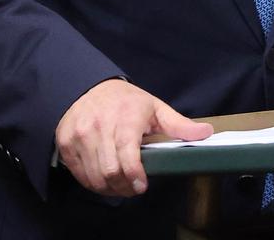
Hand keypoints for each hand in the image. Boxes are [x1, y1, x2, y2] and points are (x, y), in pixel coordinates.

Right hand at [55, 79, 212, 195]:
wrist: (87, 86)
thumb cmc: (125, 100)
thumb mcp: (154, 107)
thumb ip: (179, 125)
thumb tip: (206, 133)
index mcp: (125, 117)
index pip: (127, 154)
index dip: (135, 175)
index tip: (142, 185)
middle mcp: (100, 126)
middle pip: (110, 171)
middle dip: (124, 186)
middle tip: (133, 186)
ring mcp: (81, 135)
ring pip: (94, 177)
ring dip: (109, 187)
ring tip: (120, 183)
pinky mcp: (66, 144)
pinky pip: (79, 175)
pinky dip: (93, 182)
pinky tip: (104, 177)